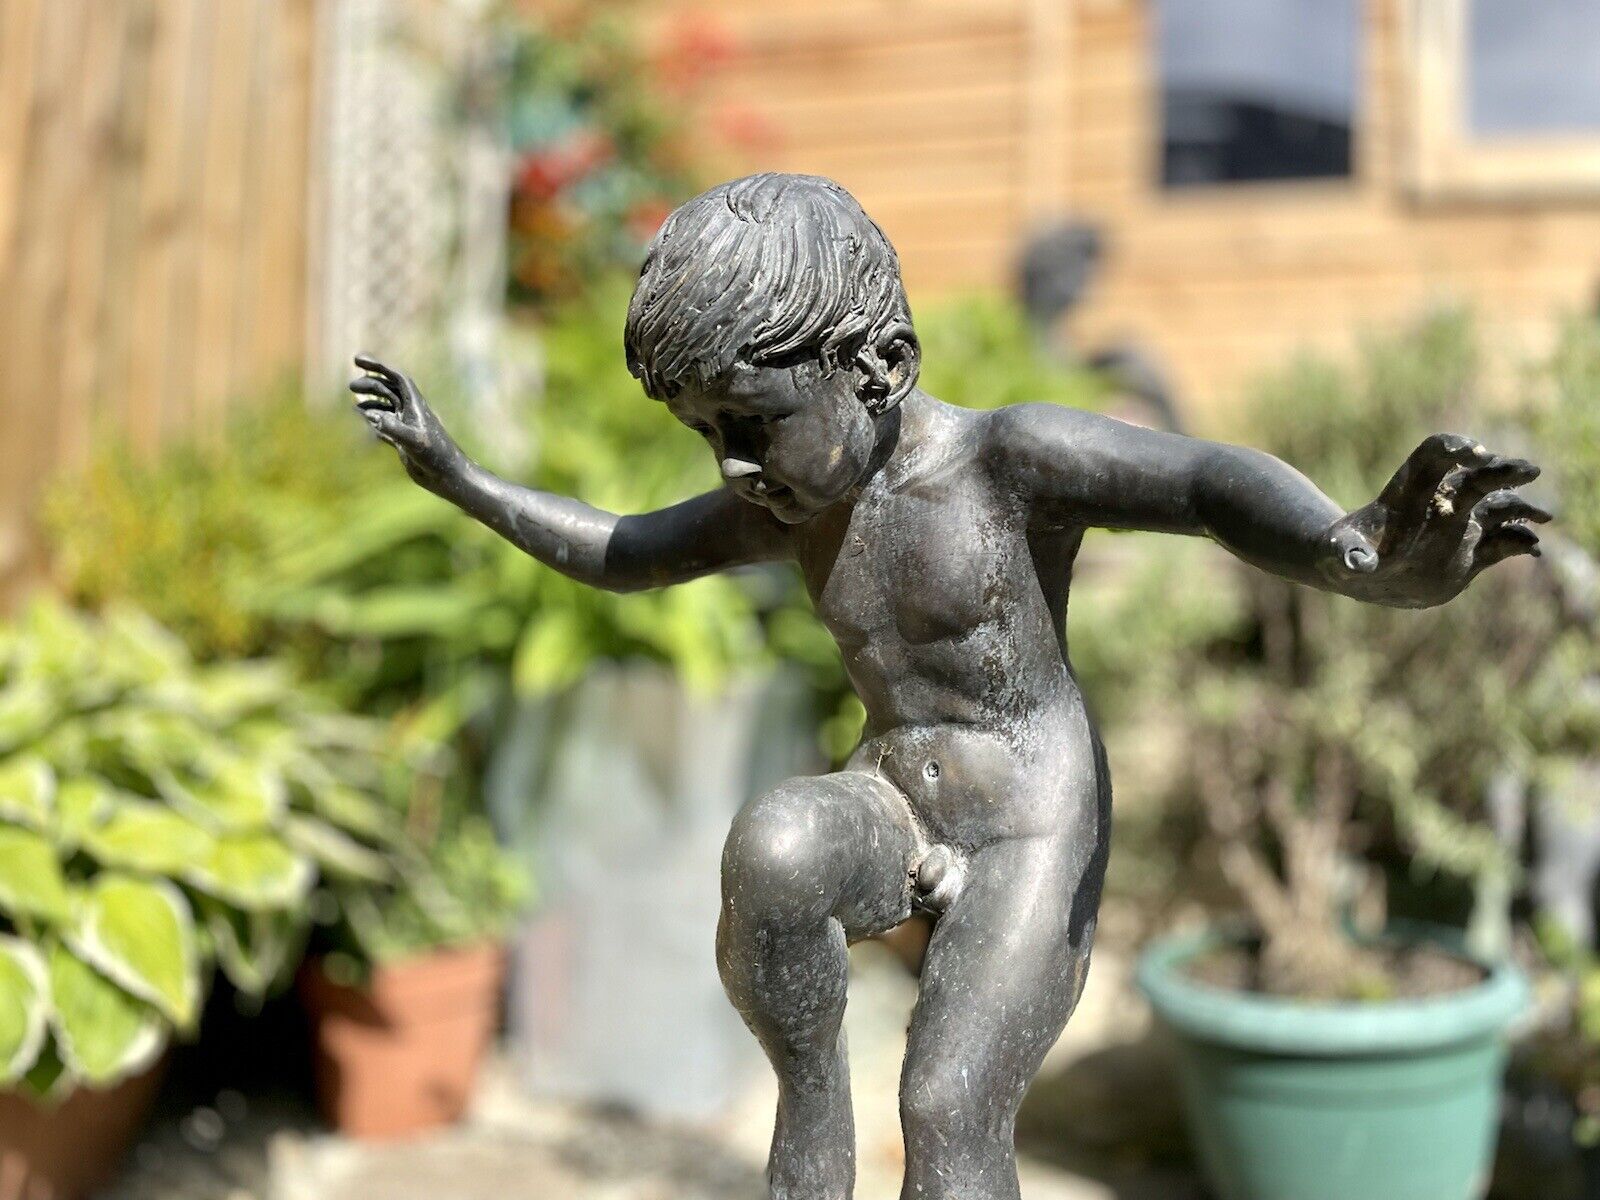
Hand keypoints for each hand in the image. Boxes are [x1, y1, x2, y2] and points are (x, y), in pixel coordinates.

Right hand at [349, 356, 464, 484]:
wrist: (446, 476)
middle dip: (371, 384)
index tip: (358, 360)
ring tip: (354, 401)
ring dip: (370, 401)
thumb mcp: (414, 441)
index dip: (379, 367)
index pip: (397, 378)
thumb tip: (372, 416)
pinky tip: (362, 418)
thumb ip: (394, 428)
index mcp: (416, 405)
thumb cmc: (436, 456)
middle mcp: (411, 412)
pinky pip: (384, 424)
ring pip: (386, 406)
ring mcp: (406, 425)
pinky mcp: (402, 439)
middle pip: (389, 390)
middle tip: (351, 387)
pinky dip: (372, 418)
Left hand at [1323, 433, 1549, 607]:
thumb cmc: (1345, 553)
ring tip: (1544, 516)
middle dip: (1503, 471)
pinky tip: (1534, 548)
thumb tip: (1358, 563)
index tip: (1474, 453)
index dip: (1454, 449)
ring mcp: (1460, 524)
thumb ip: (1348, 554)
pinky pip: (1503, 543)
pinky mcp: (1472, 550)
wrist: (1364, 574)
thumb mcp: (1339, 553)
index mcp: (1409, 491)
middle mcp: (1440, 502)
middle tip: (1530, 471)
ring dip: (1522, 508)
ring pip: (1498, 508)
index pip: (1434, 455)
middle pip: (1477, 477)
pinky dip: (1520, 542)